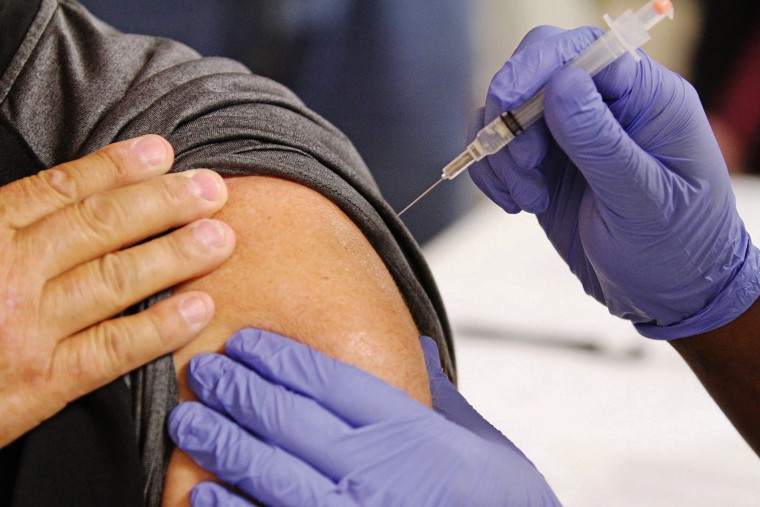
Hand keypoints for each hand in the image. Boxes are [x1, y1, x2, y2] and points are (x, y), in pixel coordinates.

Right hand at [0, 135, 234, 446]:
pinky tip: (200, 307)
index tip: (161, 152)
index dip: (116, 168)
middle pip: (100, 226)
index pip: (58, 190)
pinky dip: (161, 327)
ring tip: (220, 237)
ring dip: (175, 254)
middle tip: (212, 189)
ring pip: (116, 280)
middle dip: (163, 203)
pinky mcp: (43, 384)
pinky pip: (113, 349)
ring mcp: (27, 330)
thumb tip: (61, 195)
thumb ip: (7, 226)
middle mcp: (7, 275)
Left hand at [169, 329, 559, 506]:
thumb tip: (413, 346)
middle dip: (235, 390)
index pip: (325, 380)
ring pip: (267, 469)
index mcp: (404, 428)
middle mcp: (372, 467)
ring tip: (188, 420)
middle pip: (285, 417)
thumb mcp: (472, 436)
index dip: (276, 357)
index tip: (245, 342)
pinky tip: (202, 493)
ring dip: (220, 442)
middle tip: (203, 371)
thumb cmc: (496, 496)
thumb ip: (434, 394)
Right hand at [469, 26, 759, 337]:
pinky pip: (498, 150)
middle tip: (524, 165)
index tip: (508, 106)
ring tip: (529, 201)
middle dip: (512, 116)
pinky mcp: (545, 165)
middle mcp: (605, 107)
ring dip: (502, 157)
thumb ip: (600, 141)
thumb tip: (560, 84)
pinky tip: (517, 206)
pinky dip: (492, 174)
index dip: (536, 67)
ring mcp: (570, 135)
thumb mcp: (642, 199)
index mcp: (645, 98)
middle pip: (534, 71)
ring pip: (507, 113)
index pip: (582, 51)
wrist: (665, 294)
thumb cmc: (673, 248)